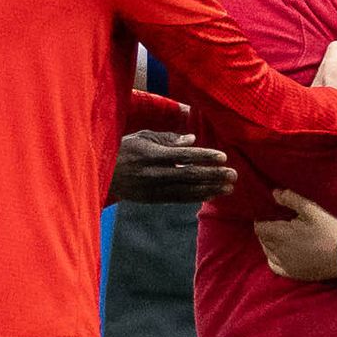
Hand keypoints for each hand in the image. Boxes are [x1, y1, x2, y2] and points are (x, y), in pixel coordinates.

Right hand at [110, 129, 232, 204]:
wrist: (102, 174)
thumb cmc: (124, 150)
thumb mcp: (143, 137)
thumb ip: (168, 138)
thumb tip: (192, 139)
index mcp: (152, 154)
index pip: (183, 156)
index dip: (204, 156)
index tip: (223, 157)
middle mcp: (154, 173)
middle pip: (189, 175)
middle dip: (213, 175)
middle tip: (233, 175)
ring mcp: (153, 189)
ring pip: (186, 190)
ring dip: (210, 189)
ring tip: (228, 188)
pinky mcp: (153, 199)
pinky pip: (178, 199)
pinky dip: (196, 197)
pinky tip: (211, 194)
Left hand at [254, 191, 336, 283]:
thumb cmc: (328, 230)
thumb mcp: (312, 209)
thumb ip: (291, 199)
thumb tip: (275, 193)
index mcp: (282, 234)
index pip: (260, 228)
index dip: (261, 220)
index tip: (266, 216)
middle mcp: (279, 250)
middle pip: (263, 240)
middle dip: (265, 231)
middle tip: (273, 224)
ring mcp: (285, 263)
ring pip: (267, 252)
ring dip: (268, 244)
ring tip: (276, 237)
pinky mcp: (292, 273)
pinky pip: (274, 266)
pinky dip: (272, 258)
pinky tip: (277, 254)